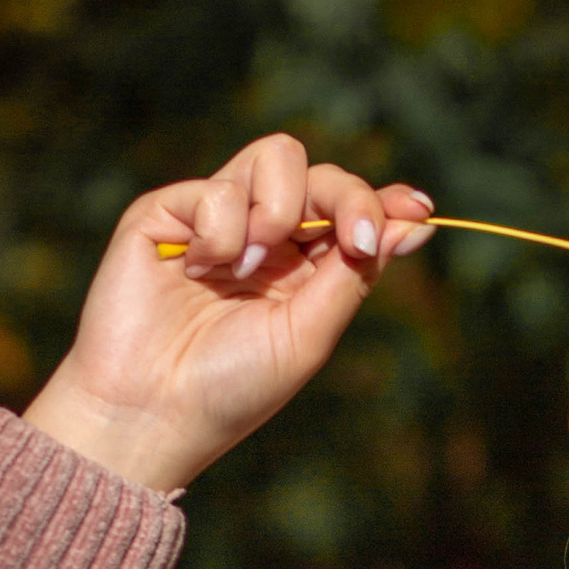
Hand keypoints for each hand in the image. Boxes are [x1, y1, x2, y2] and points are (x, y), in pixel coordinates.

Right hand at [21, 135, 436, 495]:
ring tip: (248, 268)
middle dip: (346, 198)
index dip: (383, 201)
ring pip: (275, 157)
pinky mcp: (164, 213)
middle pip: (319, 173)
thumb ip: (355, 272)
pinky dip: (222, 231)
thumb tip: (417, 223)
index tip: (416, 208)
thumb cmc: (230, 387)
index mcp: (301, 268)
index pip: (348, 210)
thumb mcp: (309, 332)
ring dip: (279, 211)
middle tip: (352, 239)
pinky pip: (218, 188)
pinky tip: (197, 272)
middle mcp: (260, 236)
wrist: (151, 412)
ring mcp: (213, 220)